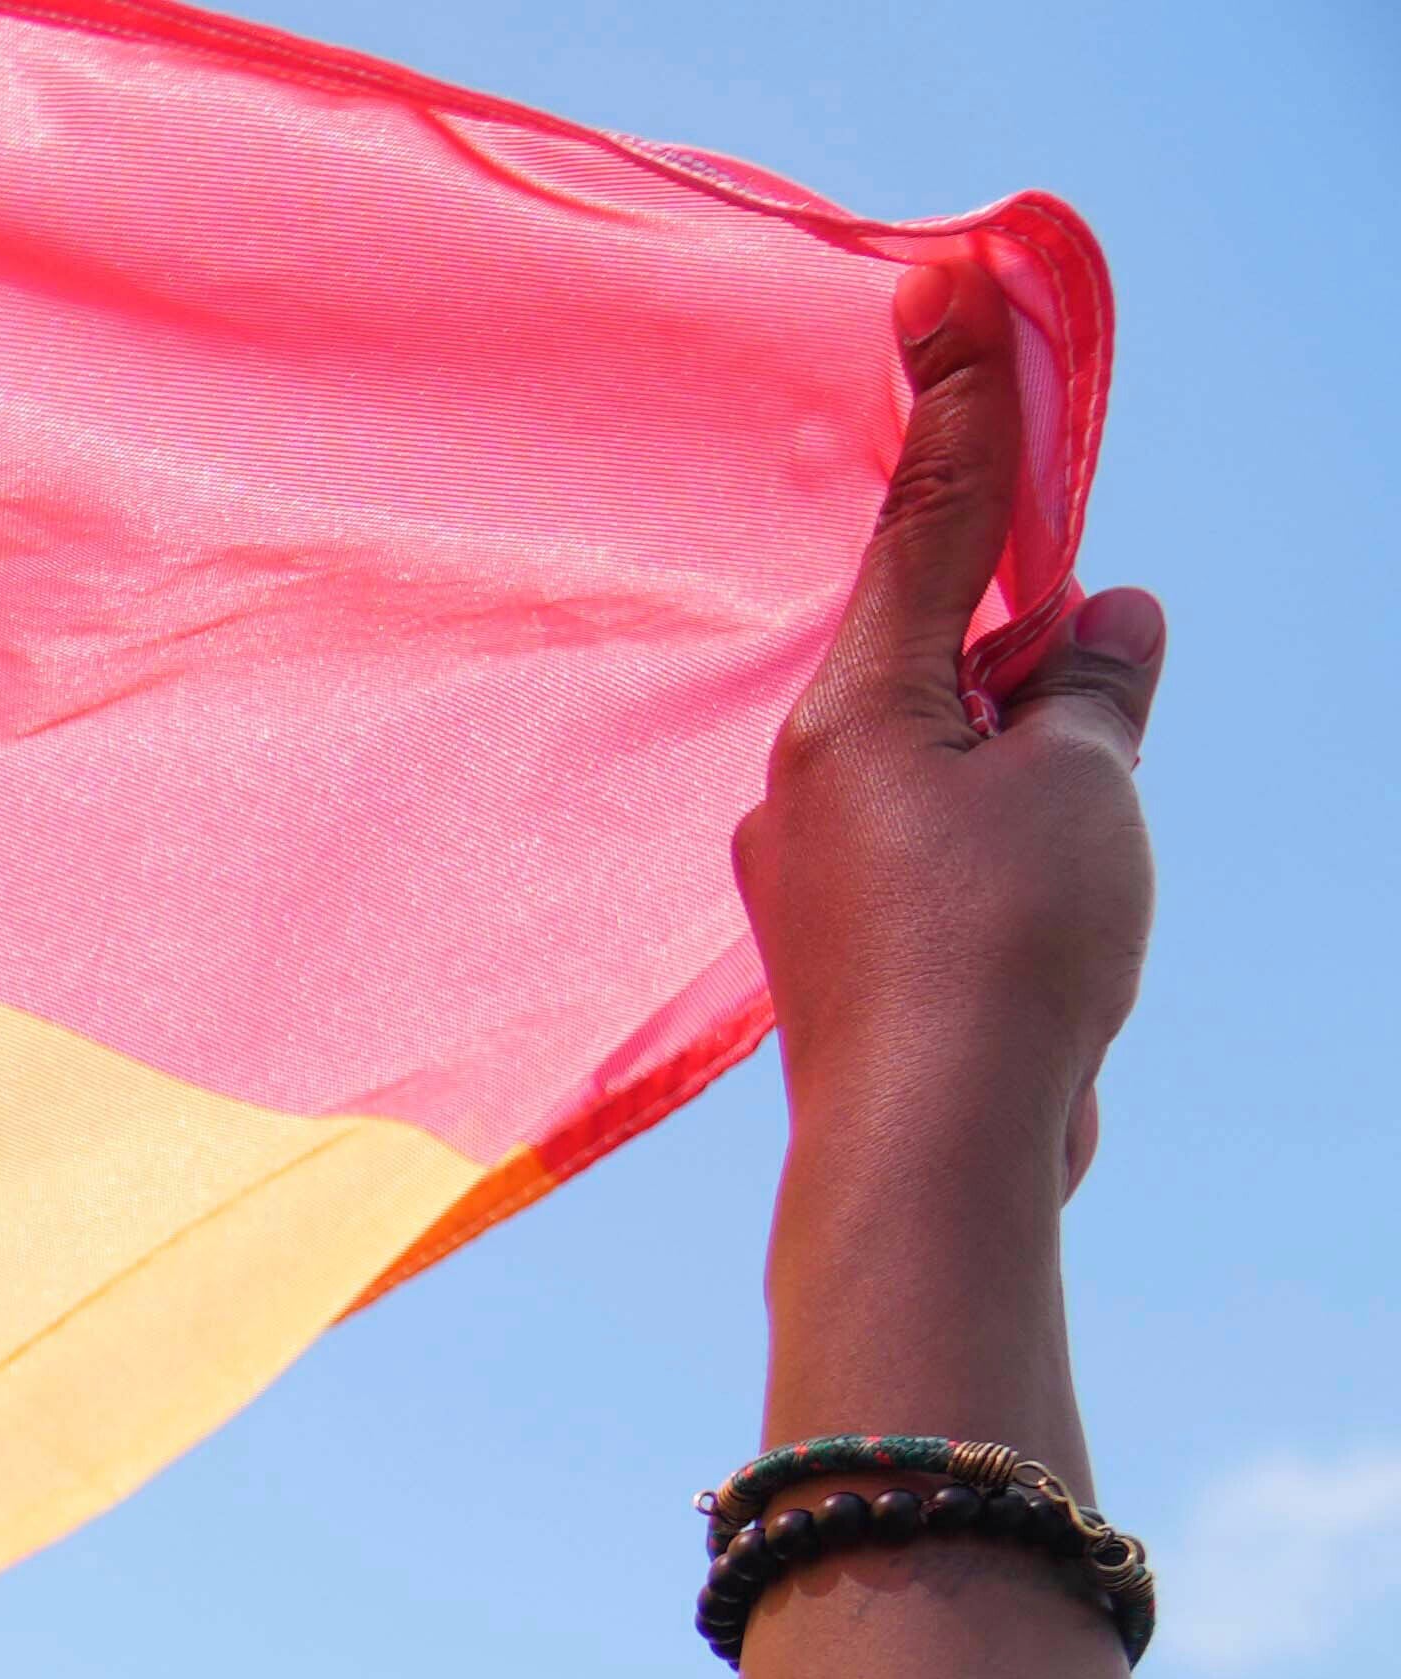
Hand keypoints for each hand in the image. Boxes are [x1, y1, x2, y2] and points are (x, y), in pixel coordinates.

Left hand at [741, 253, 1162, 1210]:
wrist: (931, 1152)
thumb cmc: (1000, 953)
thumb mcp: (1081, 785)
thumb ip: (1090, 688)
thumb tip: (1104, 618)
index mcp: (849, 713)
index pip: (924, 529)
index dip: (956, 417)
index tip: (943, 298)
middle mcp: (801, 782)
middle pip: (930, 655)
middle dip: (1022, 654)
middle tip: (1093, 695)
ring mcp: (807, 873)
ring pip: (936, 761)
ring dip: (1018, 764)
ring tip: (1072, 849)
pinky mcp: (837, 951)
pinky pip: (927, 848)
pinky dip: (993, 841)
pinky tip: (1040, 907)